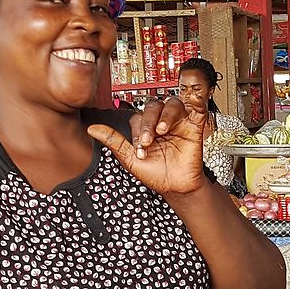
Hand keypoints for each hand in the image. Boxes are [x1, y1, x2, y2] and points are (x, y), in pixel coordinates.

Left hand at [87, 97, 208, 196]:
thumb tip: (92, 129)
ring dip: (166, 115)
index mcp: (147, 128)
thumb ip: (113, 141)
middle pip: (154, 106)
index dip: (138, 131)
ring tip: (162, 130)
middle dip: (149, 122)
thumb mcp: (130, 158)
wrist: (176, 188)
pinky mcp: (195, 126)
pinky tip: (192, 101)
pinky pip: (197, 108)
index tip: (140, 148)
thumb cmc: (156, 174)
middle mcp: (162, 122)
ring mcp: (178, 123)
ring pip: (172, 104)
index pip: (140, 117)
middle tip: (149, 141)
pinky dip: (196, 100)